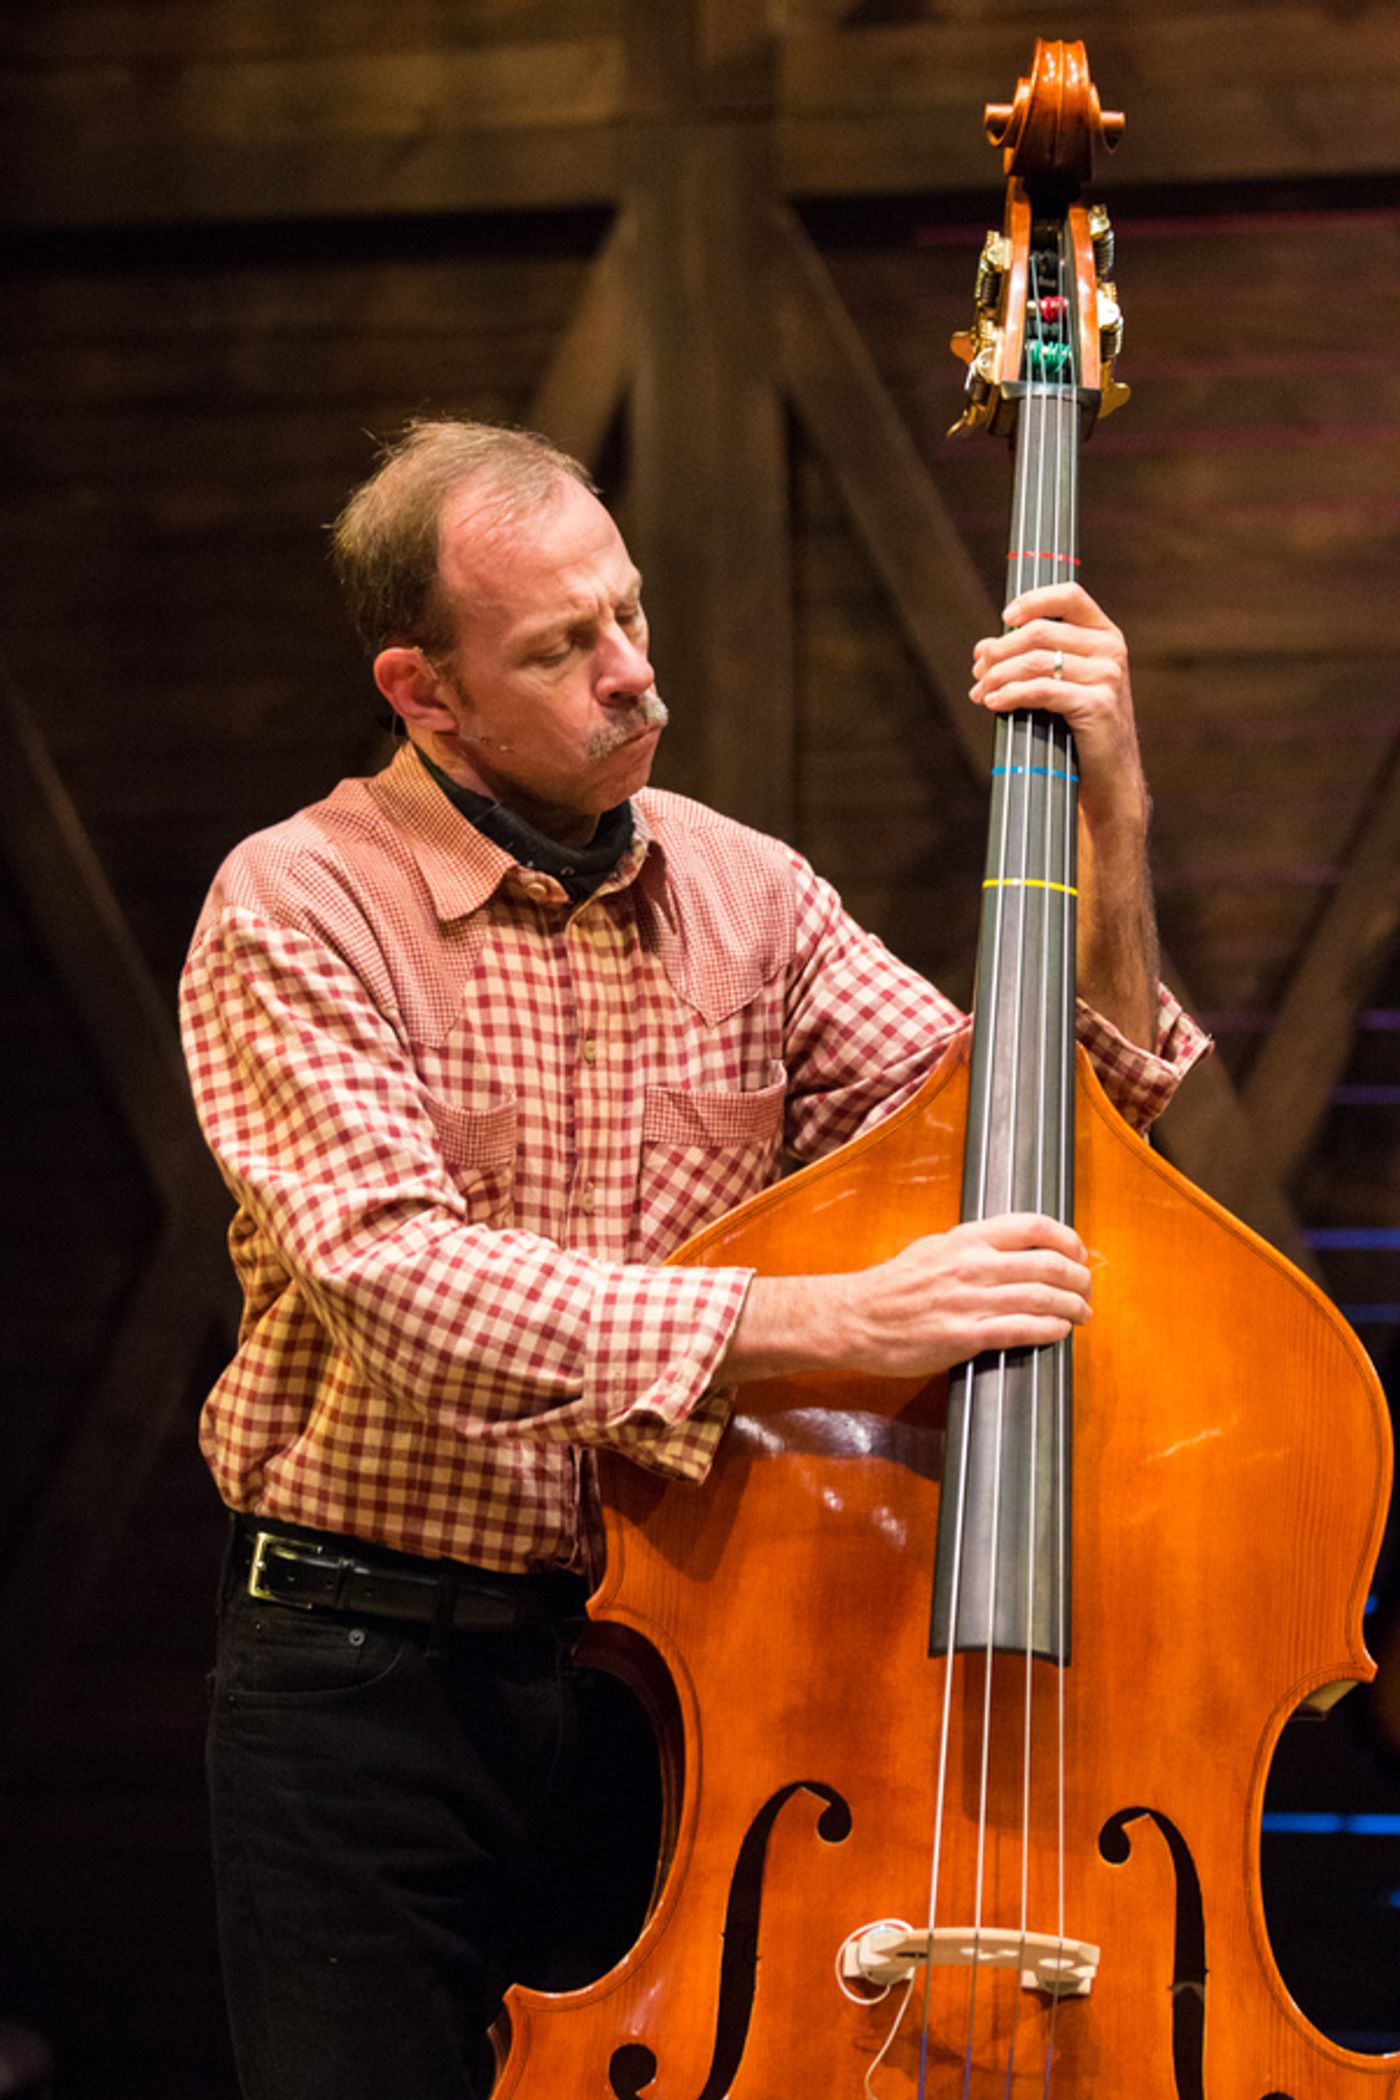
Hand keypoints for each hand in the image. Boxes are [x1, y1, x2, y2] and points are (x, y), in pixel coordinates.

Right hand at [833, 1212, 1090, 1376]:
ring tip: (1083, 1314)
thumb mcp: (933, 1248)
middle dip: (1080, 1279)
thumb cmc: (894, 1286)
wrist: (857, 1318)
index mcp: (966, 1239)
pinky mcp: (965, 1336)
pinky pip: (1022, 1330)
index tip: (1079, 1254)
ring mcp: (970, 1301)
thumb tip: (1009, 1247)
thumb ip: (972, 1246)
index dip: (1068, 1240)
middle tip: (1087, 1290)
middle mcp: (972, 1265)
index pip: (1033, 1227)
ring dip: (1073, 1307)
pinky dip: (1050, 1330)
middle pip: (1048, 1264)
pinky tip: (1059, 1332)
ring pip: (1042, 1298)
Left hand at [969, 581, 1146, 839]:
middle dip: (1000, 650)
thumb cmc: (1079, 730)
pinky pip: (1041, 690)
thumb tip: (982, 648)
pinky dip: (1010, 694)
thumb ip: (1031, 659)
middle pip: (1041, 631)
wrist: (1108, 778)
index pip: (1069, 596)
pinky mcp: (1098, 705)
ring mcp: (1108, 676)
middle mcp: (1110, 649)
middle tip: (978, 672)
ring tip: (980, 692)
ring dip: (998, 675)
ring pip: (1035, 661)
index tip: (1005, 617)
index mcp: (1104, 635)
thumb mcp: (1061, 684)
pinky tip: (993, 703)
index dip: (1032, 601)